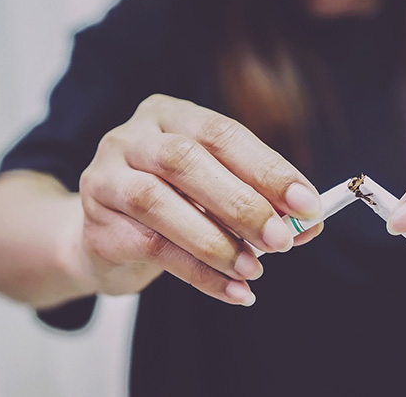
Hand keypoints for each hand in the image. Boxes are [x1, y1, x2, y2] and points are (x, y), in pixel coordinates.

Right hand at [75, 94, 321, 305]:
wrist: (105, 234)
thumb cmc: (173, 202)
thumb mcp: (216, 190)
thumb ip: (260, 200)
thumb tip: (309, 223)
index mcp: (171, 114)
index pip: (222, 133)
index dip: (267, 169)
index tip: (307, 204)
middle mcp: (132, 136)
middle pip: (186, 161)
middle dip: (242, 204)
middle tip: (282, 240)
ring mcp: (105, 177)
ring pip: (158, 203)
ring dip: (216, 242)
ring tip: (254, 269)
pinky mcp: (96, 224)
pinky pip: (150, 248)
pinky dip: (199, 273)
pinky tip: (233, 290)